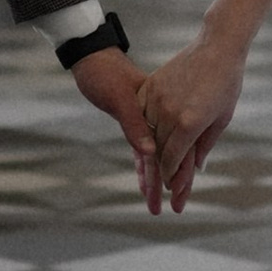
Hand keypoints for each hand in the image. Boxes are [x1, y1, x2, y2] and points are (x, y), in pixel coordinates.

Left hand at [71, 48, 166, 212]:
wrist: (95, 59)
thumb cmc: (104, 76)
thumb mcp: (119, 100)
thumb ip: (134, 126)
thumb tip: (149, 155)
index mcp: (160, 113)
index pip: (173, 151)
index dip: (175, 177)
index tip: (176, 199)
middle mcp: (157, 119)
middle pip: (168, 158)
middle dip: (168, 186)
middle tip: (169, 211)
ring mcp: (148, 121)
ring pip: (155, 158)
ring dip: (154, 182)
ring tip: (155, 206)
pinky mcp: (136, 123)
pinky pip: (143, 151)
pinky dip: (143, 167)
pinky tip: (146, 184)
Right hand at [140, 31, 244, 213]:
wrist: (217, 47)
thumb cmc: (226, 84)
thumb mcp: (221, 118)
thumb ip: (205, 145)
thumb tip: (197, 169)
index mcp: (190, 123)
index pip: (173, 159)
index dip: (171, 176)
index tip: (170, 188)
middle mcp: (169, 113)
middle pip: (158, 150)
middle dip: (160, 171)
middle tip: (160, 186)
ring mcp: (158, 98)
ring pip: (148, 133)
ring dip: (151, 151)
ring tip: (153, 166)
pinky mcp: (151, 86)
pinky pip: (142, 113)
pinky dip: (144, 128)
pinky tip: (147, 137)